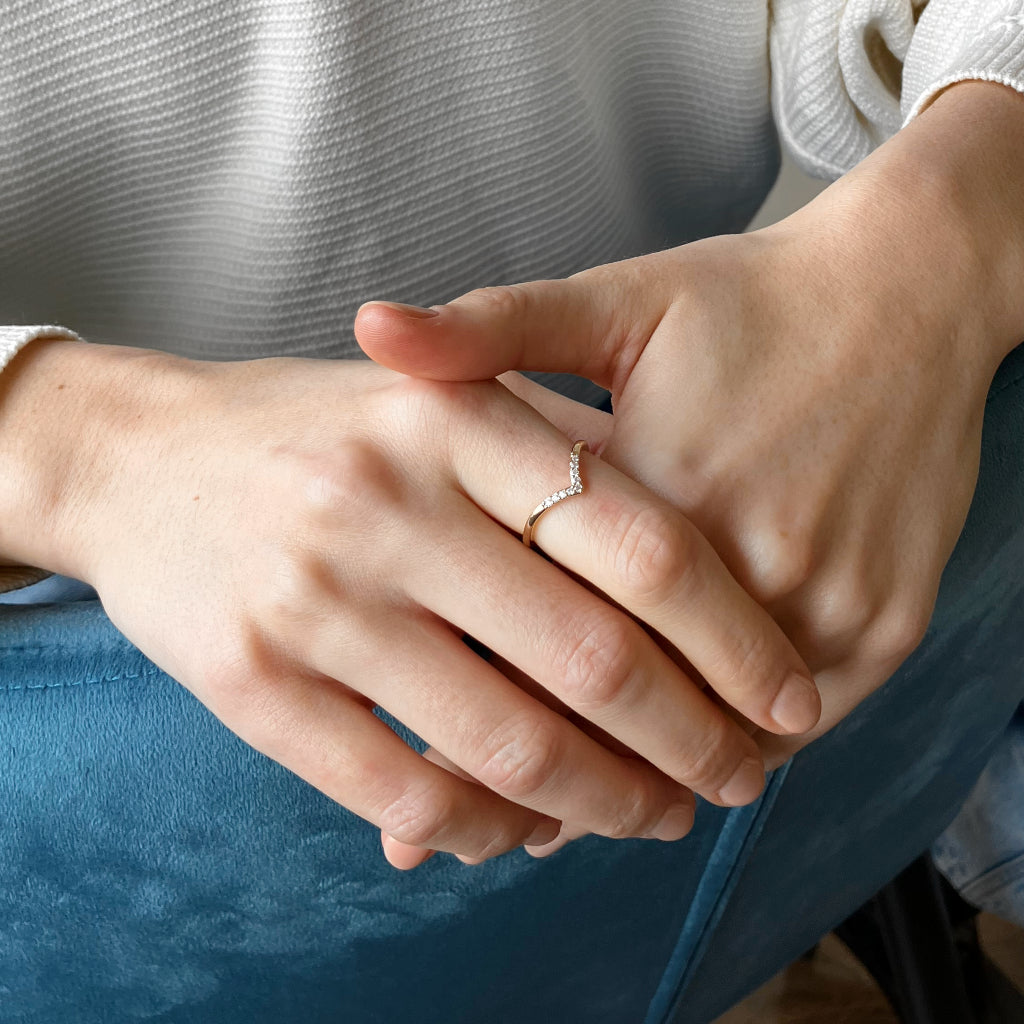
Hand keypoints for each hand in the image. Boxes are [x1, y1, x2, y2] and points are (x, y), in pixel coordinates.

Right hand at [0, 341, 817, 866]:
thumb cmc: (319, 431)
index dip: (735, 638)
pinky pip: (403, 788)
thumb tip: (695, 559)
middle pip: (592, 657)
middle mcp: (389, 499)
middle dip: (693, 740)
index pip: (640, 542)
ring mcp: (316, 593)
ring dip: (605, 801)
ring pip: (508, 741)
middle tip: (739, 777)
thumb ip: (550, 453)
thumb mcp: (437, 402)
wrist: (142, 455)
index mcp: (456, 420)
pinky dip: (485, 829)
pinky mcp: (252, 680)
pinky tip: (528, 831)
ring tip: (655, 813)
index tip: (789, 701)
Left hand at [357, 82, 1023, 782]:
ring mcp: (832, 597)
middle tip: (502, 824)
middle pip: (638, 699)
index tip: (427, 764)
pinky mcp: (891, 619)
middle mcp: (755, 553)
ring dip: (650, 774)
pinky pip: (800, 720)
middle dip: (562, 771)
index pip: (556, 630)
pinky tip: (685, 764)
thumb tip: (366, 327)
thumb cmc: (743, 301)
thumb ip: (487, 330)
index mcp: (666, 483)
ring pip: (719, 731)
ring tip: (584, 812)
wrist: (906, 293)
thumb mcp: (613, 301)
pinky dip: (735, 749)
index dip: (487, 705)